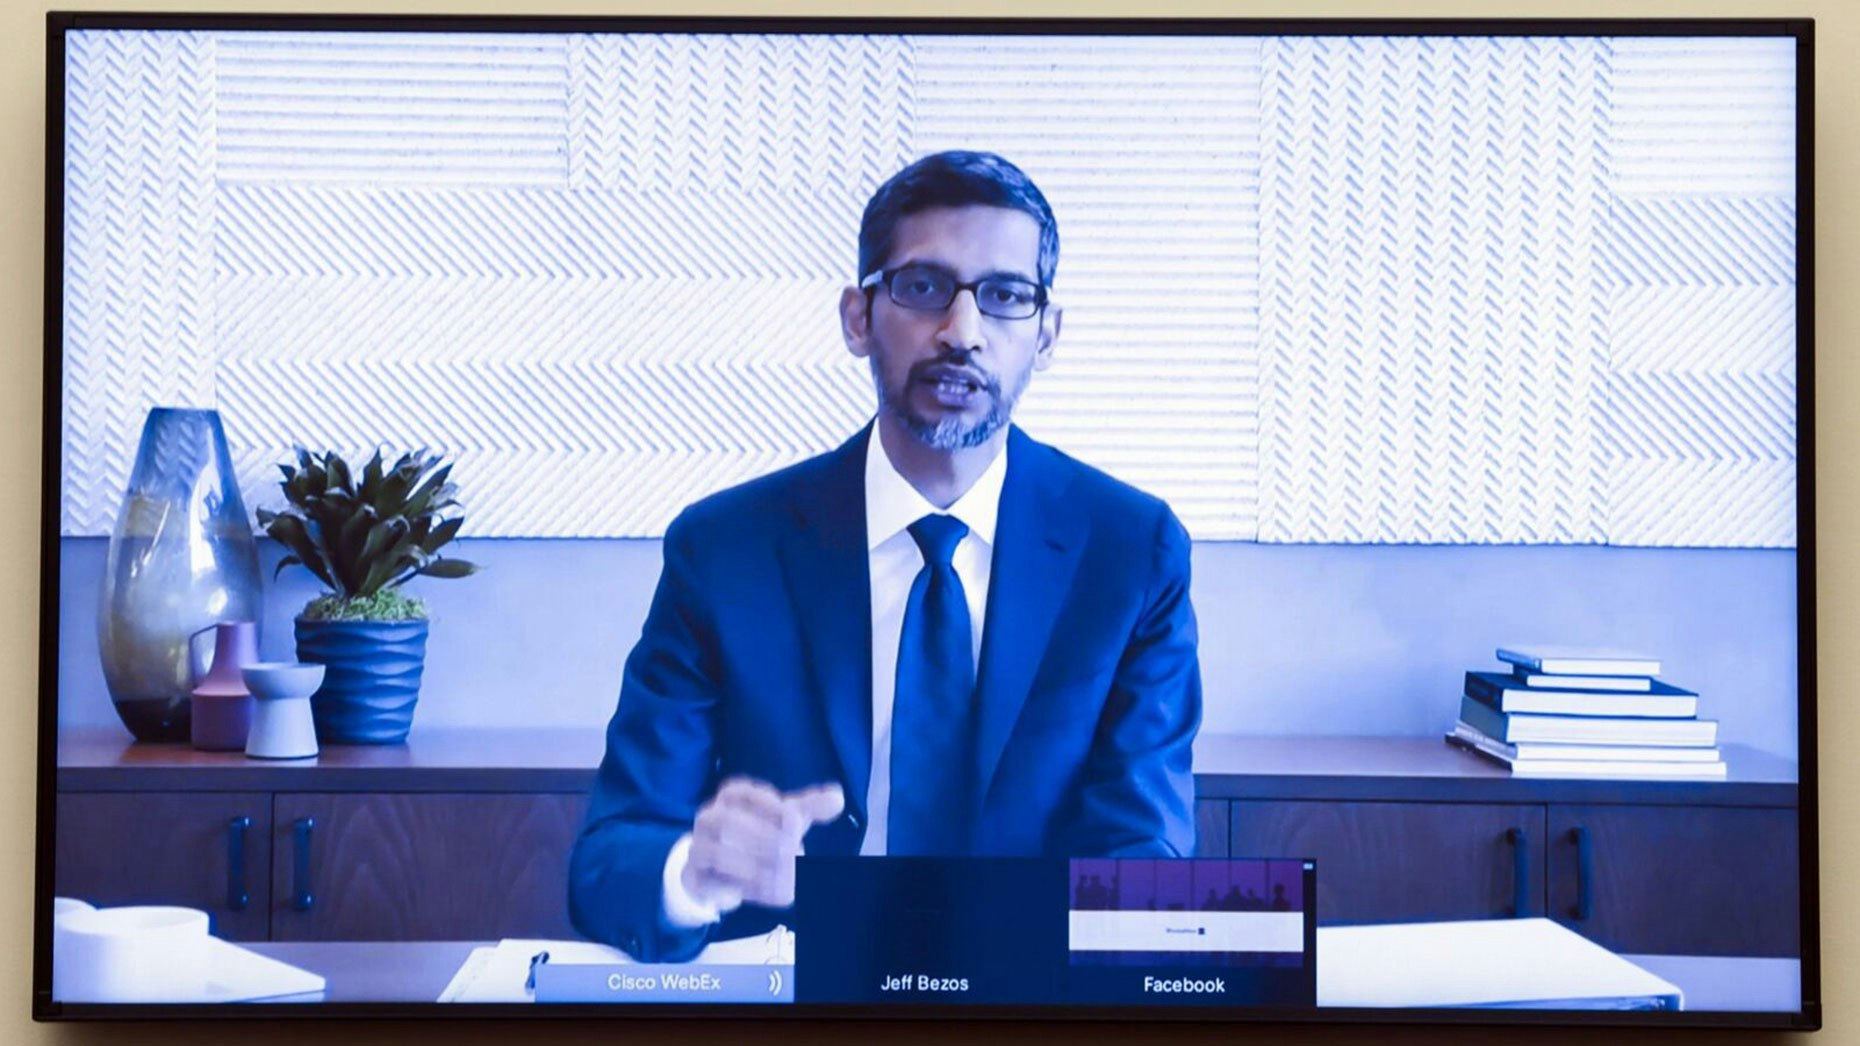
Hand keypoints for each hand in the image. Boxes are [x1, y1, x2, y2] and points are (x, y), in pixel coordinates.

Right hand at [681, 777, 844, 911]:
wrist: (719, 867)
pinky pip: (711, 880)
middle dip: (763, 837)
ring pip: (717, 852)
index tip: (796, 822)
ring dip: (752, 865)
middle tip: (792, 852)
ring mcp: (698, 846)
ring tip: (781, 875)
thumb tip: (837, 797)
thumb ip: (810, 808)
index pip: (743, 793)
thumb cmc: (758, 833)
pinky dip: (740, 887)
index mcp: (731, 797)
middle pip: (728, 821)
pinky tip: (767, 891)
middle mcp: (710, 817)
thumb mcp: (785, 819)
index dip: (770, 806)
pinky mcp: (694, 875)